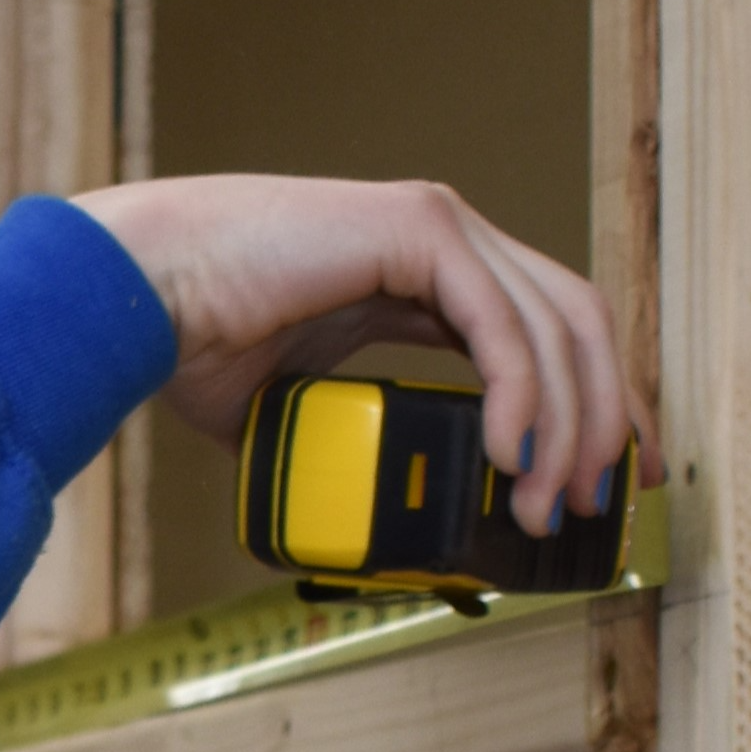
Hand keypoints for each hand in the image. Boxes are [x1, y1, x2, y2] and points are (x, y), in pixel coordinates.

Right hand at [68, 174, 649, 536]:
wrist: (140, 294)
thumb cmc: (197, 342)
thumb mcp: (299, 413)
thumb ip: (352, 446)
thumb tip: (360, 524)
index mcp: (429, 272)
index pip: (549, 331)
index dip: (593, 402)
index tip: (610, 475)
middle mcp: (448, 240)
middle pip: (577, 325)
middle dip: (608, 418)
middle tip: (605, 501)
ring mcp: (440, 227)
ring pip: (556, 328)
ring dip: (567, 426)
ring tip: (547, 503)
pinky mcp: (418, 230)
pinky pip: (503, 325)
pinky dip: (523, 397)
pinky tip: (513, 455)